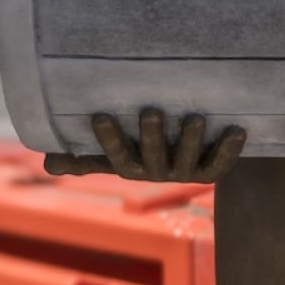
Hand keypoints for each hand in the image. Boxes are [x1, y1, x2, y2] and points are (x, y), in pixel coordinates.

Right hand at [44, 108, 245, 184]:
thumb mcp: (116, 152)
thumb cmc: (145, 147)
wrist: (198, 157)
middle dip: (151, 137)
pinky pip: (221, 164)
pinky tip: (237, 130)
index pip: (116, 157)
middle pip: (152, 159)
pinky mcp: (212, 170)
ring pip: (188, 161)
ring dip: (191, 140)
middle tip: (151, 111)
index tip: (100, 115)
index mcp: (132, 167)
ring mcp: (186, 173)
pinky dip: (229, 149)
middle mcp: (157, 173)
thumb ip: (85, 158)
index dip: (109, 140)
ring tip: (194, 117)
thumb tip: (47, 164)